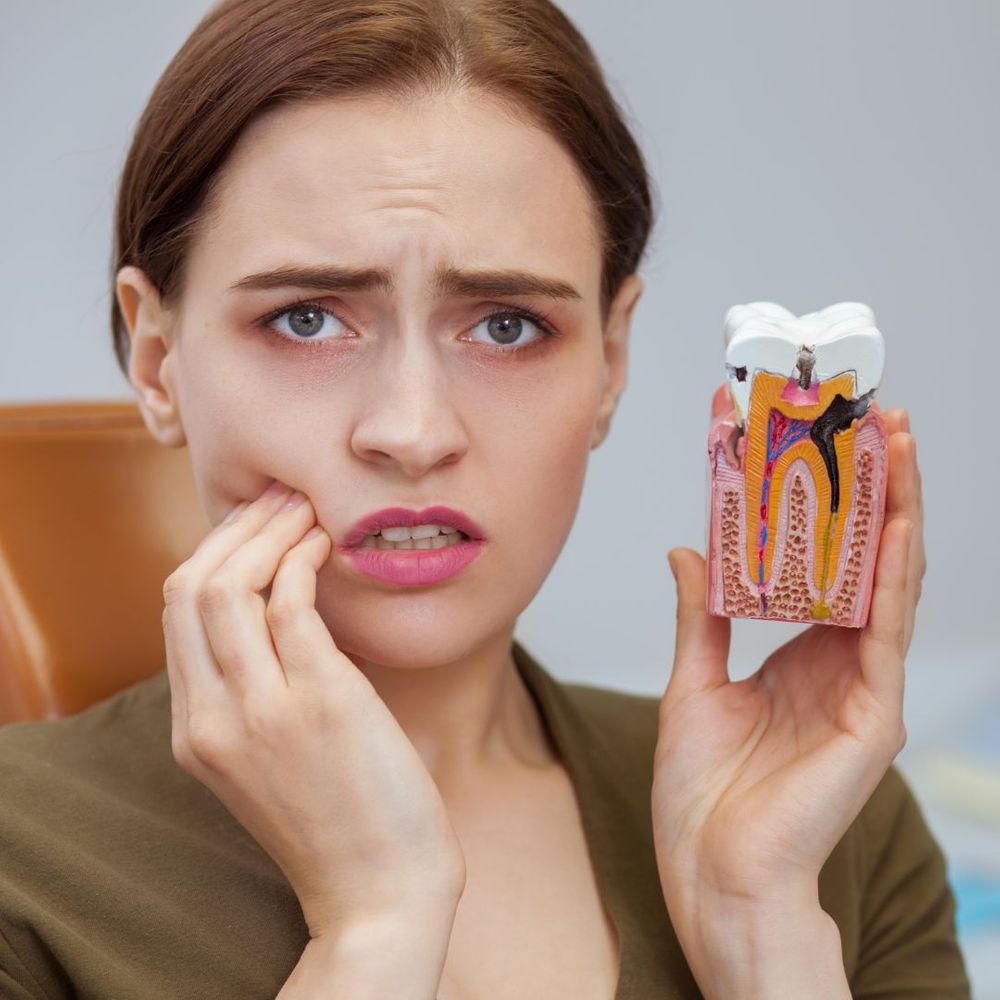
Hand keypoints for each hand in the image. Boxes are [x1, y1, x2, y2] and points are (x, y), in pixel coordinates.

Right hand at [161, 480, 466, 939]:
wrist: (378, 891)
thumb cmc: (339, 820)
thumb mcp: (268, 761)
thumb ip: (255, 695)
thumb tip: (280, 609)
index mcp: (196, 732)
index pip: (176, 615)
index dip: (211, 555)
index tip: (250, 524)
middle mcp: (213, 718)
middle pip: (188, 589)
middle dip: (234, 530)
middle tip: (279, 498)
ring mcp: (261, 711)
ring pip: (230, 586)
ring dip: (271, 532)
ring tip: (306, 508)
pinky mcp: (321, 702)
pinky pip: (292, 604)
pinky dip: (304, 560)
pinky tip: (327, 546)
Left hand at [652, 409, 922, 977]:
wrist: (713, 873)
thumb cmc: (703, 793)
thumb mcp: (693, 684)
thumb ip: (701, 617)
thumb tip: (689, 549)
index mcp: (801, 651)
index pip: (817, 557)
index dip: (811, 496)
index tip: (795, 435)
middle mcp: (841, 660)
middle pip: (863, 556)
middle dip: (868, 484)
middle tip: (868, 414)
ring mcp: (864, 685)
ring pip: (889, 579)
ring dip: (894, 506)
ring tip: (893, 439)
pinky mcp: (874, 715)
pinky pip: (889, 631)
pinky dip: (896, 573)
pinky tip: (898, 521)